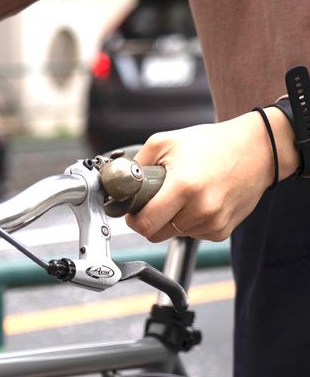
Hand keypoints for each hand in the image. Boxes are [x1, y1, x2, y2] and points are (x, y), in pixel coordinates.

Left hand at [125, 108, 295, 241]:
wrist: (260, 149)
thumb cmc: (213, 144)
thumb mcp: (167, 142)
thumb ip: (137, 164)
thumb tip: (117, 183)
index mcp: (184, 187)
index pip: (144, 225)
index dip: (134, 219)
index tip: (134, 210)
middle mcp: (201, 208)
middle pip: (155, 234)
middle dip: (150, 220)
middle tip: (156, 201)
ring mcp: (213, 222)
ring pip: (174, 235)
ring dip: (172, 220)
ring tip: (185, 196)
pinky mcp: (222, 231)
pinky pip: (192, 234)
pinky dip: (190, 222)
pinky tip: (201, 202)